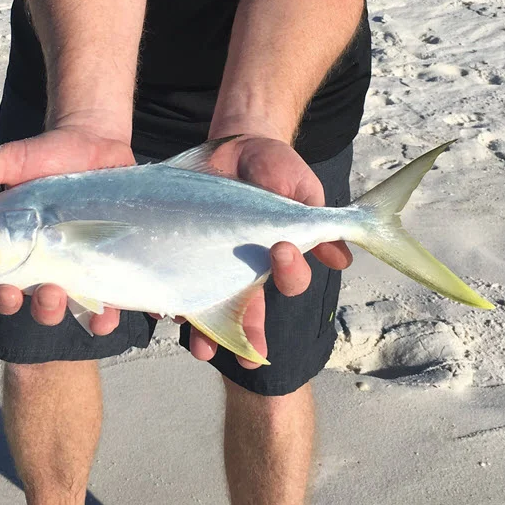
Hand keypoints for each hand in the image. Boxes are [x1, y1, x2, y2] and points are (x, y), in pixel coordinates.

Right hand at [0, 121, 133, 333]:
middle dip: (42, 307)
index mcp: (16, 249)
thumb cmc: (48, 156)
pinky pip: (106, 297)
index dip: (2, 296)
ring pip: (71, 305)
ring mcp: (77, 266)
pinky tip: (111, 313)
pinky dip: (107, 310)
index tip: (7, 293)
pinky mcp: (107, 263)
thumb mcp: (13, 161)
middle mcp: (44, 265)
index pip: (1, 284)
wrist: (96, 142)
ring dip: (74, 314)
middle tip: (49, 294)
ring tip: (84, 307)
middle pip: (37, 301)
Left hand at [186, 135, 352, 368]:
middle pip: (250, 314)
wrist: (233, 147)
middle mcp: (246, 271)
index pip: (290, 281)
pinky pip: (172, 285)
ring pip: (210, 309)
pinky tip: (161, 310)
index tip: (281, 249)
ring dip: (205, 333)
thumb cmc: (273, 169)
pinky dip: (165, 301)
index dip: (290, 273)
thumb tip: (343, 260)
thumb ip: (316, 215)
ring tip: (199, 348)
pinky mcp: (180, 256)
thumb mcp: (299, 186)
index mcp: (278, 258)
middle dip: (248, 339)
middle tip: (248, 357)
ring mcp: (213, 266)